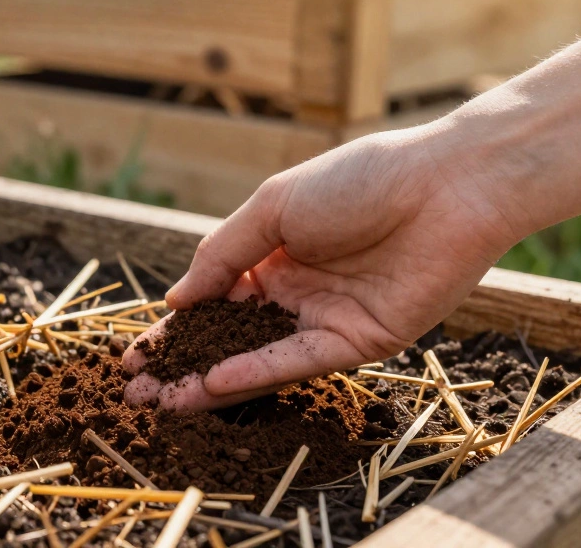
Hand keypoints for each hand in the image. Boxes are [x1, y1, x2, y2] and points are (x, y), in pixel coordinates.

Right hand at [122, 123, 530, 411]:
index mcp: (273, 255)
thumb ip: (223, 254)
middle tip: (137, 392)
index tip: (135, 355)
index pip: (211, 301)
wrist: (445, 188)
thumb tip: (176, 299)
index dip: (173, 329)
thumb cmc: (360, 180)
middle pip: (227, 338)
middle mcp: (296, 293)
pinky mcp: (358, 342)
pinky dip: (255, 372)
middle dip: (182, 366)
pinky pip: (298, 362)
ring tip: (163, 401)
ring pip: (256, 358)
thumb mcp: (274, 206)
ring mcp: (325, 321)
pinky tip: (214, 382)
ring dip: (210, 381)